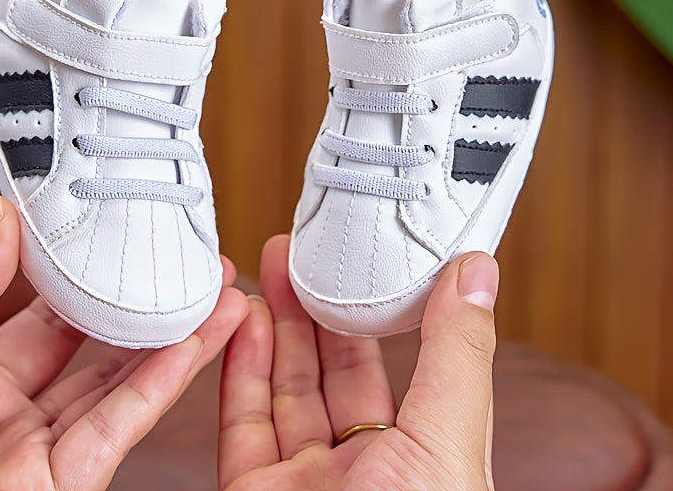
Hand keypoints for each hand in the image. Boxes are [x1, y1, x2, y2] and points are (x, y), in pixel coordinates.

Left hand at [0, 196, 247, 490]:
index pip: (42, 319)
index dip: (84, 278)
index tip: (118, 237)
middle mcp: (14, 418)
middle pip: (97, 351)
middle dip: (145, 306)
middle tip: (185, 263)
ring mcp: (42, 456)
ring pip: (122, 387)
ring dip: (175, 340)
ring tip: (217, 295)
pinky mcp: (64, 490)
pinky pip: (118, 429)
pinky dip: (161, 385)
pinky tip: (194, 345)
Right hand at [219, 235, 497, 489]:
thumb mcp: (447, 444)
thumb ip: (456, 355)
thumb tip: (478, 271)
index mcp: (420, 462)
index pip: (396, 368)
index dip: (376, 310)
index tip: (361, 257)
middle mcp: (361, 474)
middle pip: (331, 372)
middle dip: (314, 307)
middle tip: (300, 250)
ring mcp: (302, 486)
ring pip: (283, 390)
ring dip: (274, 327)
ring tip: (268, 269)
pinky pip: (242, 423)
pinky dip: (240, 369)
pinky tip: (244, 324)